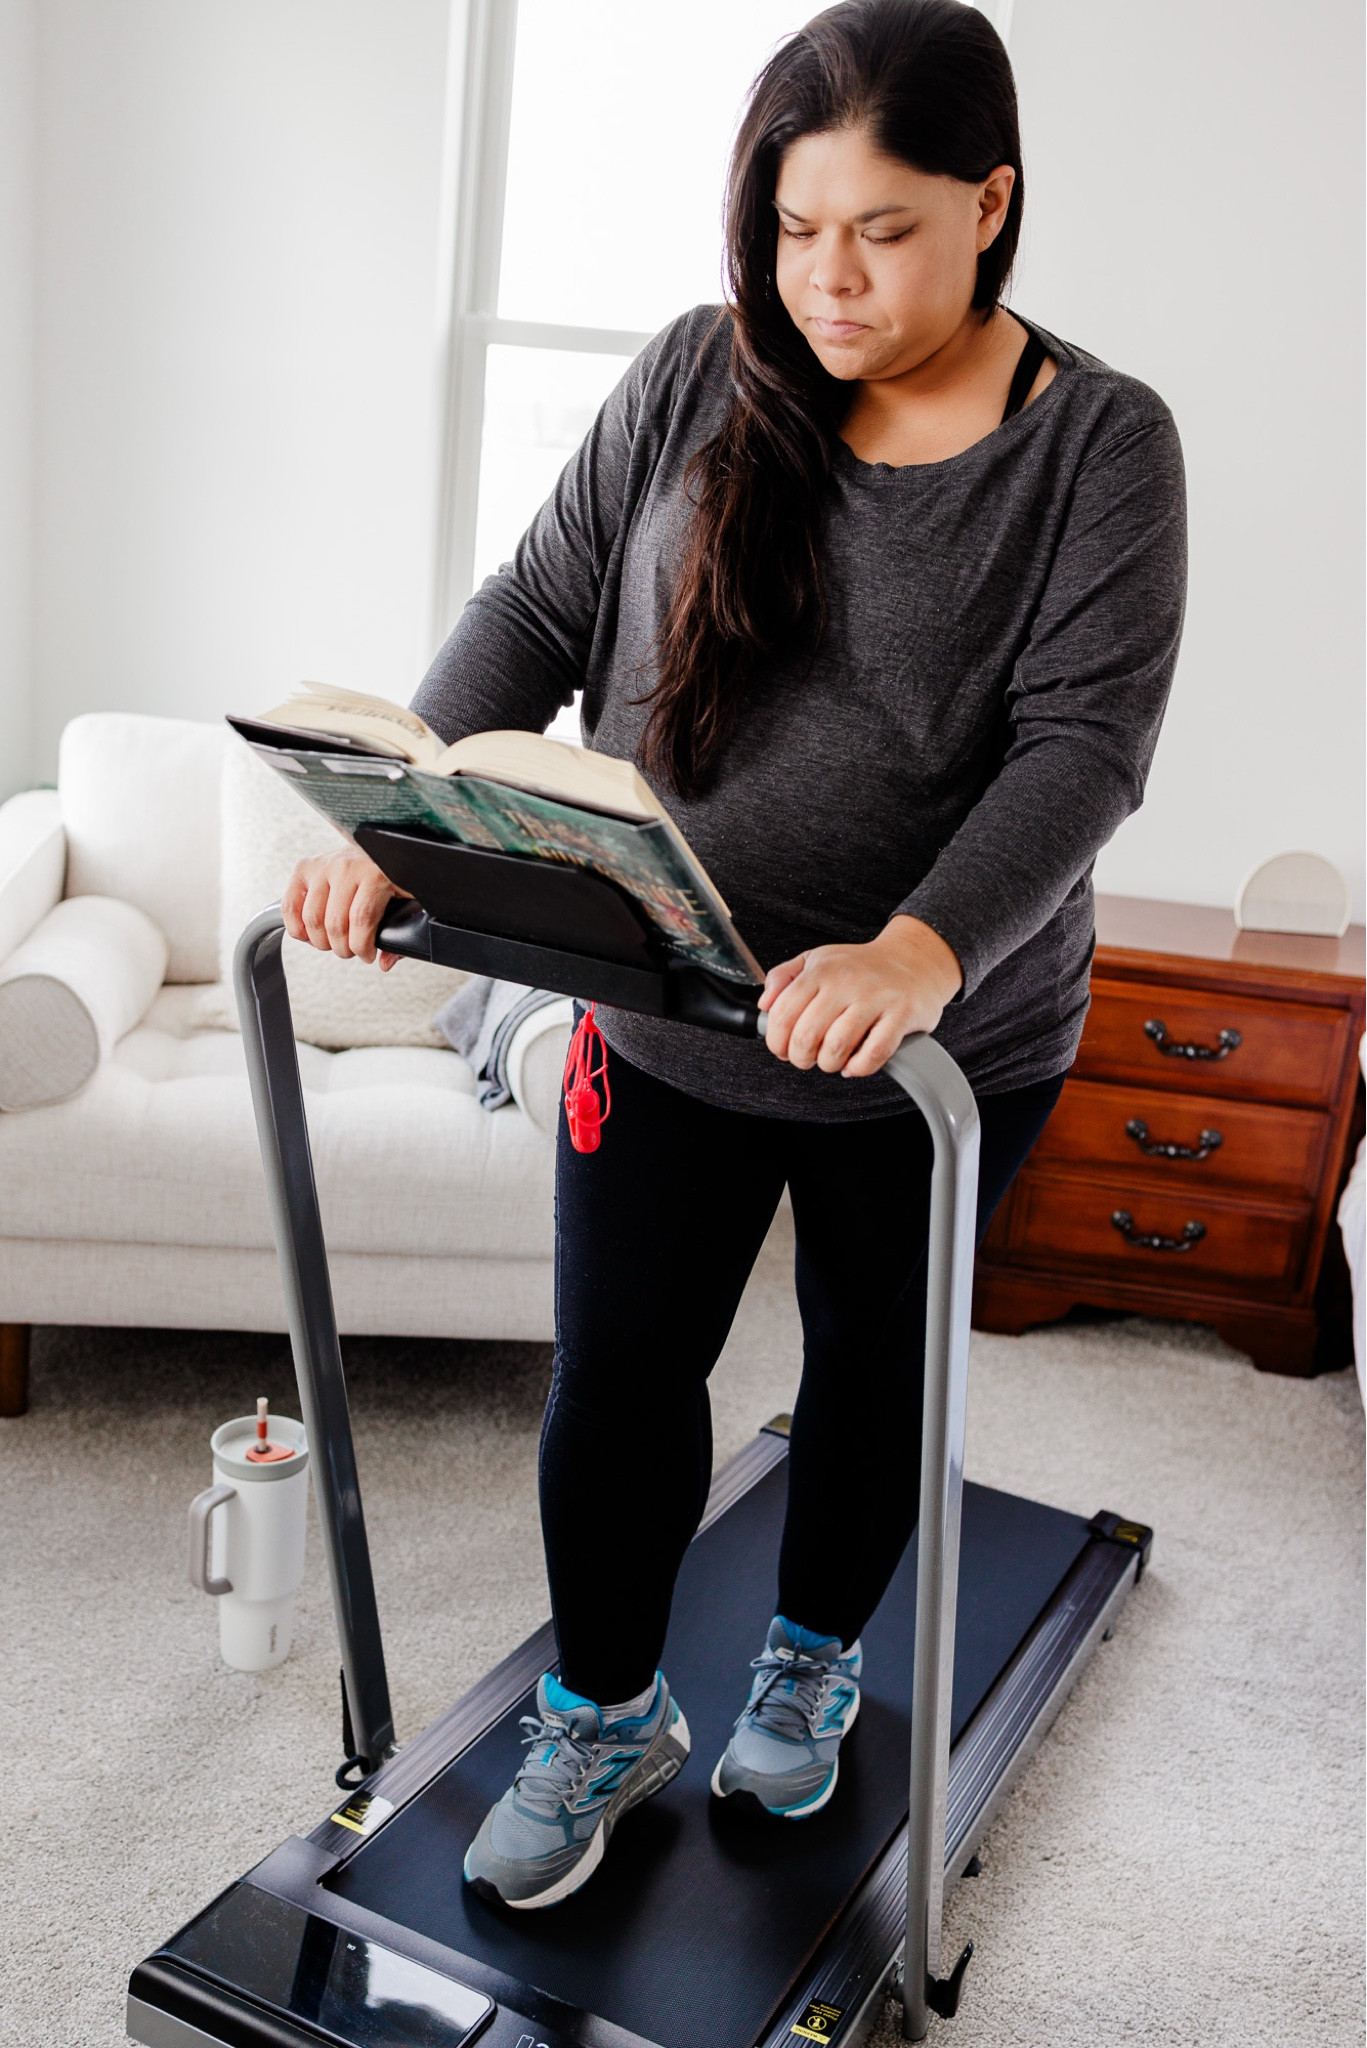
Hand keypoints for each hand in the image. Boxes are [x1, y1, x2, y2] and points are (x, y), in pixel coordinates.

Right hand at [281, 848, 411, 970]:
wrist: (375, 847)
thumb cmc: (390, 875)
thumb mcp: (407, 900)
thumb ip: (402, 932)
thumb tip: (385, 962)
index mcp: (374, 874)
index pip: (361, 920)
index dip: (362, 947)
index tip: (367, 955)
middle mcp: (345, 867)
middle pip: (334, 924)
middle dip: (343, 948)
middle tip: (350, 949)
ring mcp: (322, 866)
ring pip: (311, 919)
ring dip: (321, 941)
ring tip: (334, 941)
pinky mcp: (305, 868)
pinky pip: (290, 906)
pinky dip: (297, 927)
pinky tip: (311, 933)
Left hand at [759, 916, 962, 1077]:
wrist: (915, 960)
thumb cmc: (862, 966)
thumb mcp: (817, 959)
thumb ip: (783, 977)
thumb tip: (764, 1005)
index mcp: (822, 970)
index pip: (782, 1014)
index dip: (776, 1040)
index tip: (782, 1048)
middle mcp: (847, 982)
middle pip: (806, 1036)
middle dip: (800, 1058)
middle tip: (807, 1058)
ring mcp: (876, 998)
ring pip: (836, 1048)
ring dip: (828, 1064)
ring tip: (832, 1059)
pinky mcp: (902, 1015)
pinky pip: (873, 1055)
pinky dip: (858, 1068)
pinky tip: (854, 1062)